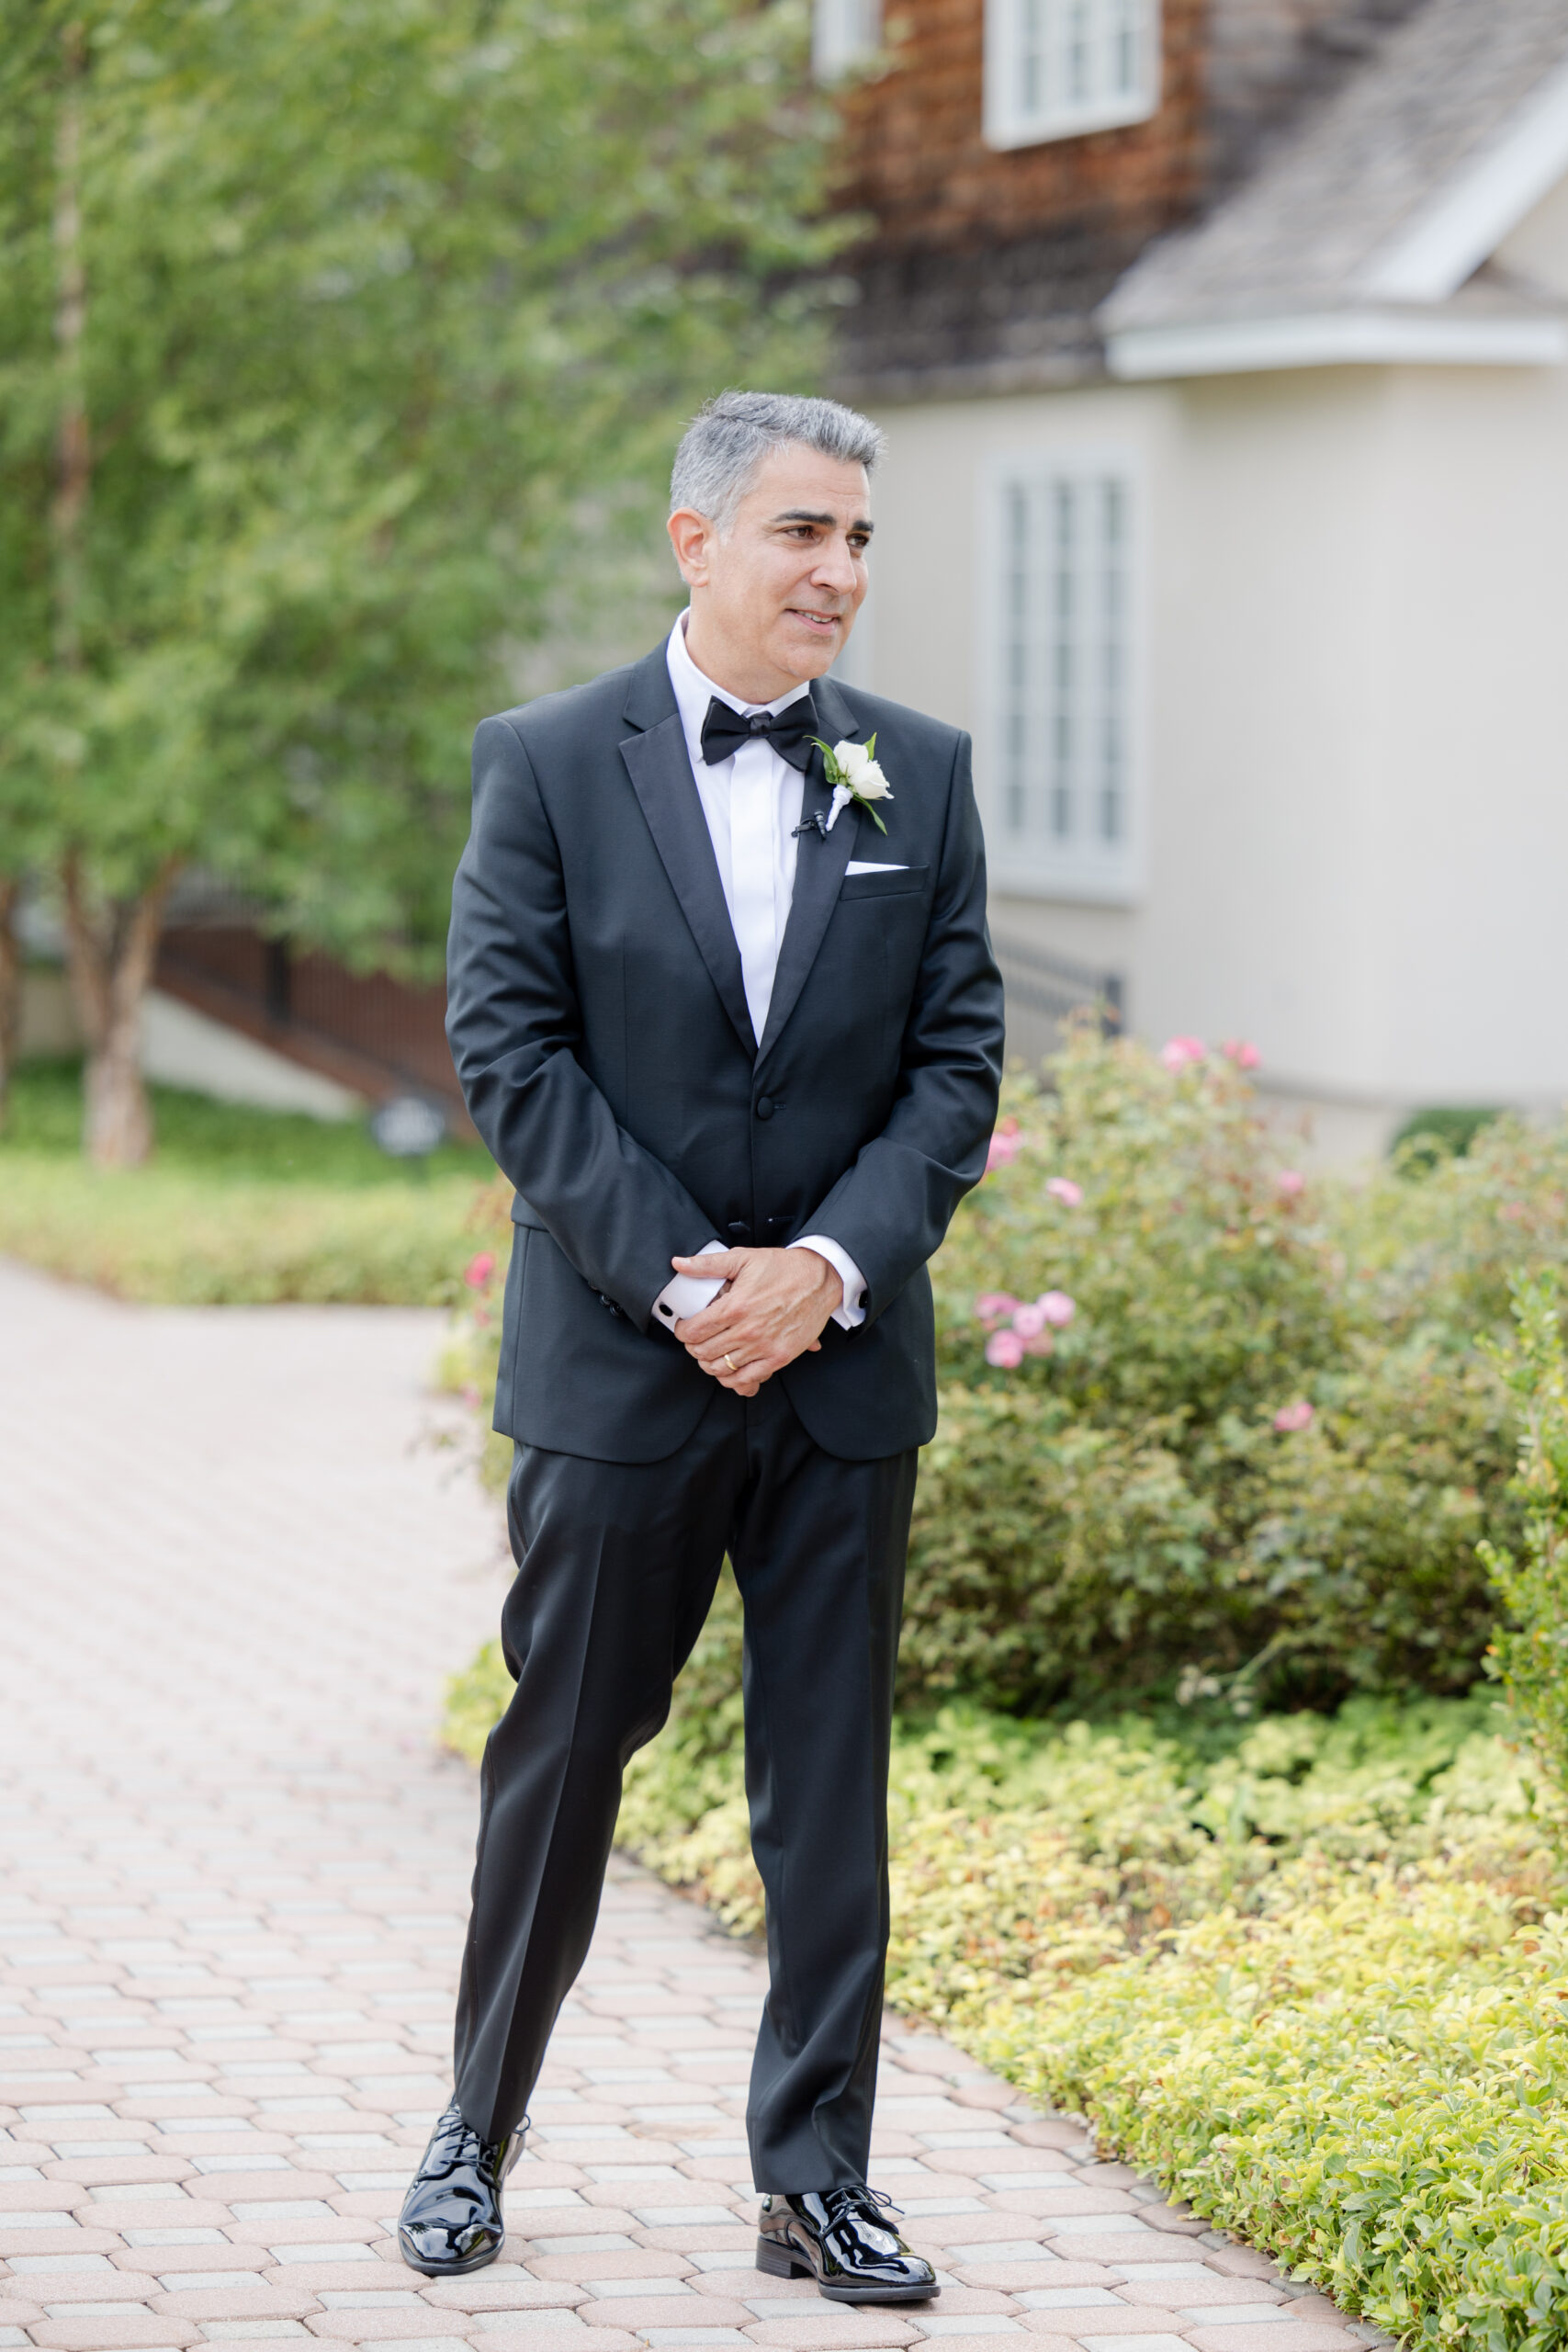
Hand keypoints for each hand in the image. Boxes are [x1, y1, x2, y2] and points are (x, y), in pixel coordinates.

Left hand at [672, 1246, 842, 1394]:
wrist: (820, 1279)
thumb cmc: (783, 1268)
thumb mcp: (743, 1258)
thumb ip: (707, 1264)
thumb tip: (679, 1264)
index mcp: (734, 1307)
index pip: (693, 1332)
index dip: (682, 1332)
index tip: (684, 1327)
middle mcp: (747, 1331)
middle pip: (703, 1352)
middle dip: (693, 1347)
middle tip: (696, 1340)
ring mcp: (763, 1347)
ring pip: (720, 1369)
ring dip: (709, 1363)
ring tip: (710, 1353)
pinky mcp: (778, 1358)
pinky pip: (746, 1380)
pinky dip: (732, 1380)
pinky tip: (728, 1370)